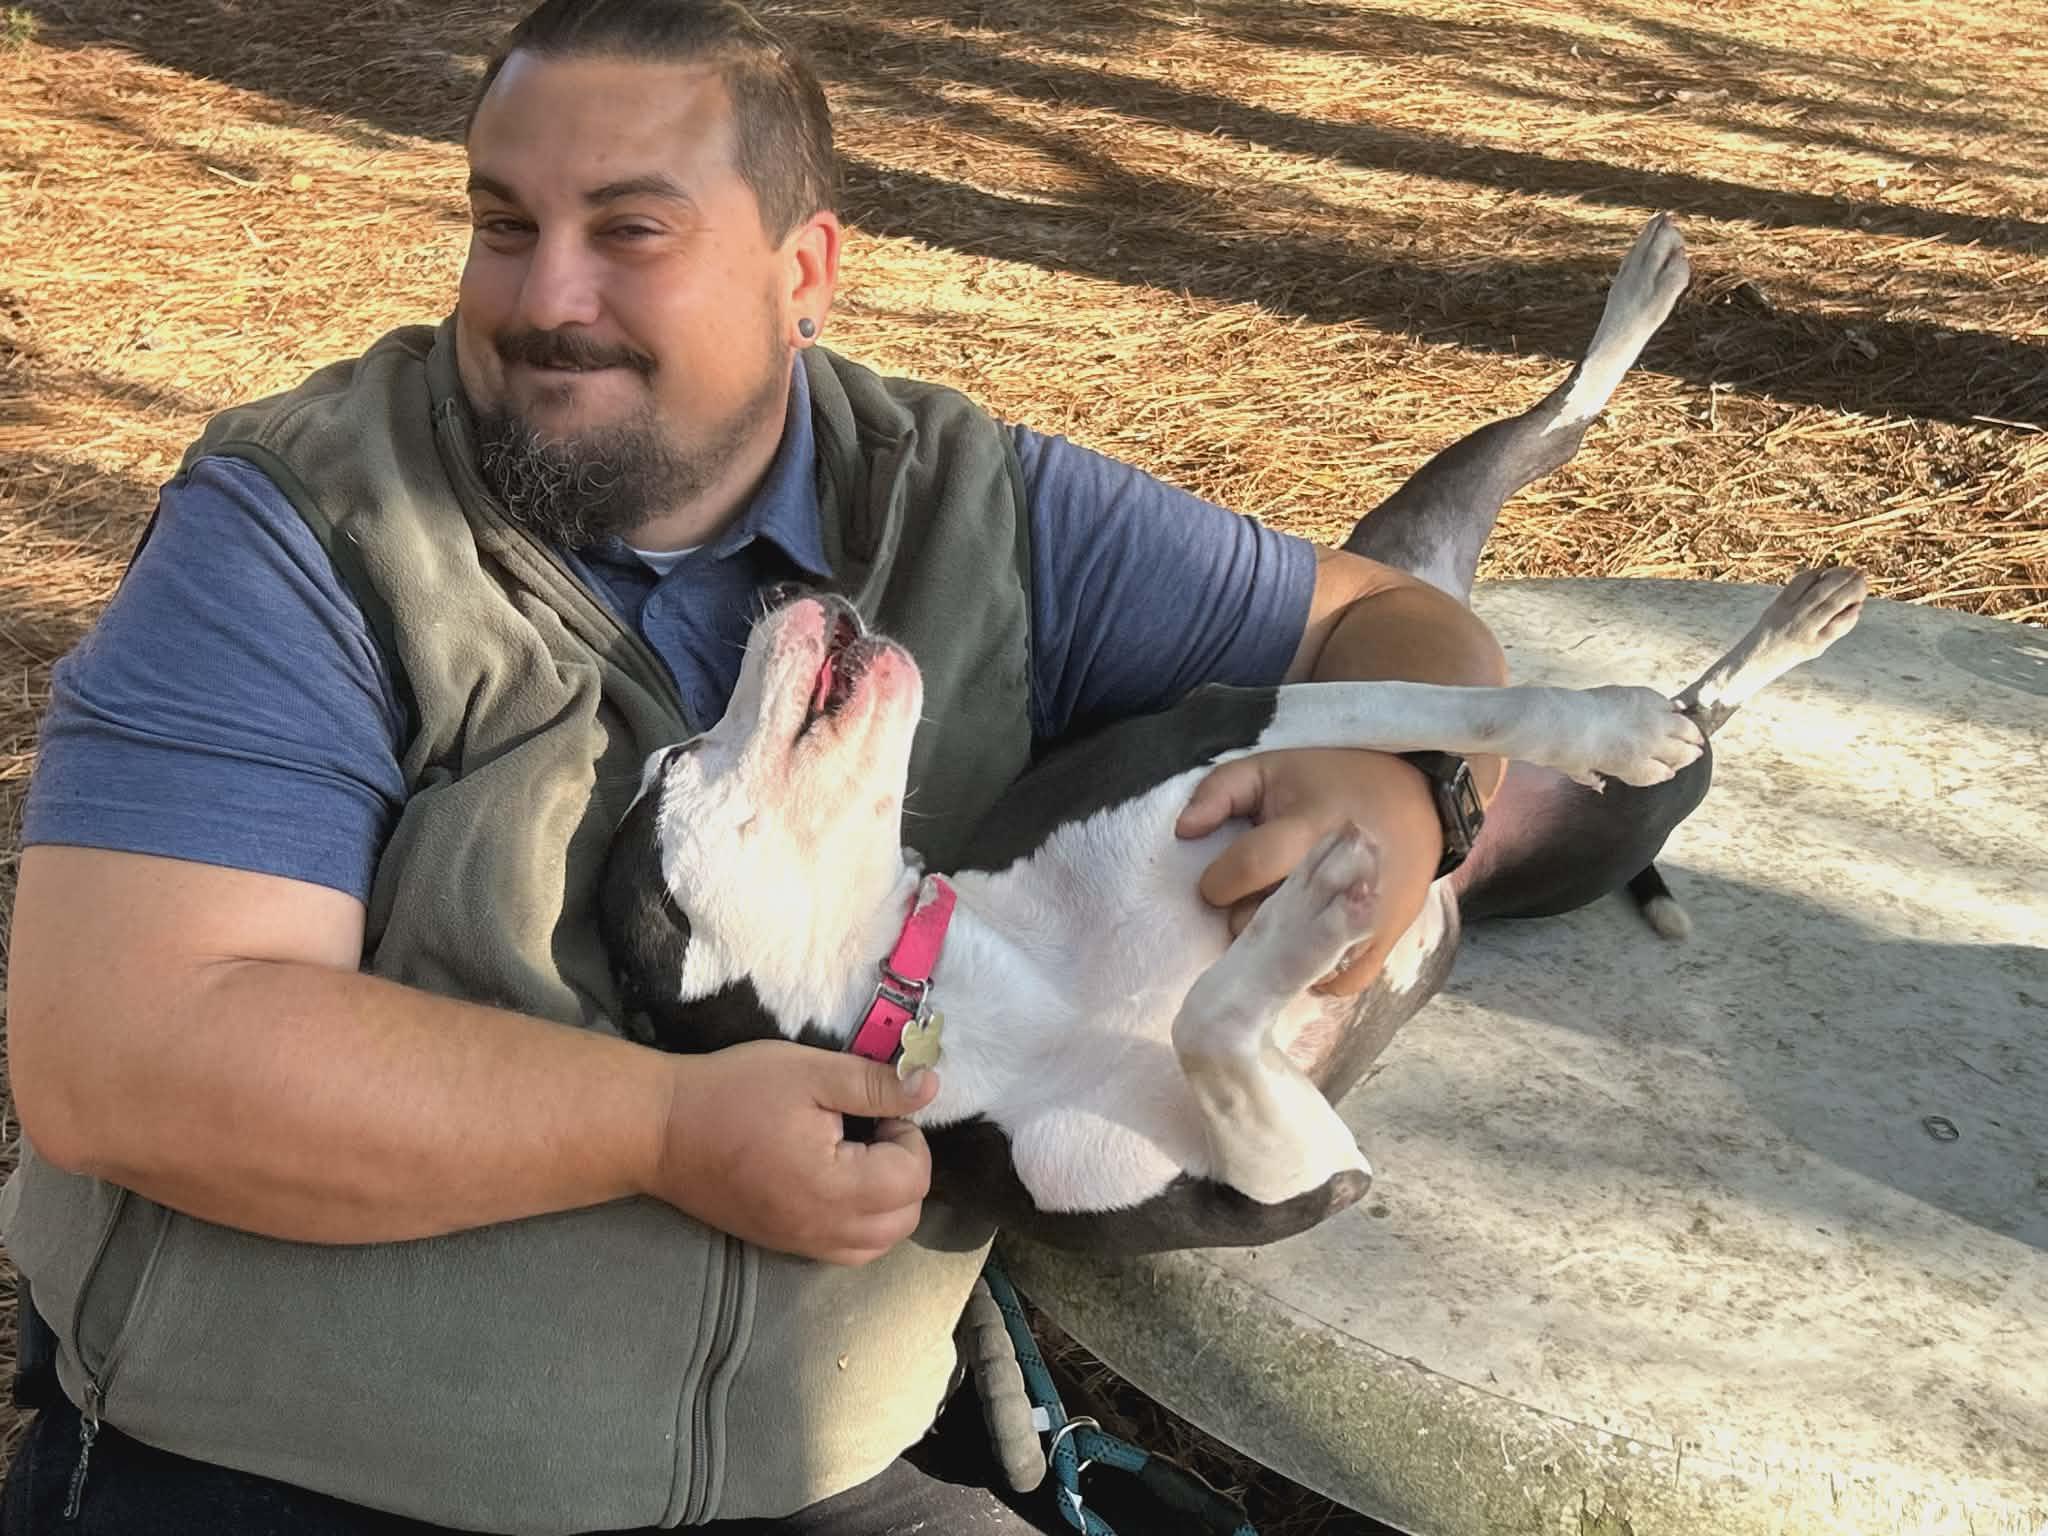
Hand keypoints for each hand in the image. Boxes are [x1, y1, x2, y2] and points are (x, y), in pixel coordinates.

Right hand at [650, 1039, 939, 1264]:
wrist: (661, 1131)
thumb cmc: (733, 1093)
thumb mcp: (810, 1072)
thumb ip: (875, 1085)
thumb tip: (930, 1087)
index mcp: (835, 1187)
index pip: (914, 1178)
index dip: (908, 1135)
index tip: (874, 1107)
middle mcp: (824, 1229)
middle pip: (906, 1217)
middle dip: (904, 1169)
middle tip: (870, 1128)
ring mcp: (802, 1243)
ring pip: (880, 1242)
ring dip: (888, 1201)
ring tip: (857, 1155)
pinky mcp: (783, 1244)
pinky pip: (847, 1250)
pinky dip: (861, 1223)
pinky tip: (837, 1181)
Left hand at [1177, 748, 1439, 995]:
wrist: (1419, 800)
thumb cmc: (1333, 782)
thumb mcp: (1272, 768)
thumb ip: (1218, 792)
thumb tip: (1183, 832)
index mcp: (1313, 825)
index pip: (1249, 868)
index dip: (1218, 881)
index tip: (1219, 881)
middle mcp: (1344, 875)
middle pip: (1268, 922)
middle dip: (1248, 915)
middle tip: (1258, 897)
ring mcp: (1369, 915)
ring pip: (1299, 962)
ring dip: (1278, 950)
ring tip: (1282, 924)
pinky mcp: (1384, 941)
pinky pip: (1335, 983)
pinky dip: (1314, 972)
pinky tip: (1305, 947)